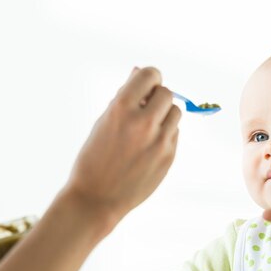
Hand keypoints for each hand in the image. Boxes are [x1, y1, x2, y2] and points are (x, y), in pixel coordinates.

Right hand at [64, 67, 181, 226]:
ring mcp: (159, 142)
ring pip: (175, 112)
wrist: (96, 199)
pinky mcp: (168, 157)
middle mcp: (143, 124)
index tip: (145, 84)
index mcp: (121, 109)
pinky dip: (164, 133)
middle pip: (166, 93)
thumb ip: (124, 97)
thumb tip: (139, 71)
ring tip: (146, 127)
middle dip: (156, 96)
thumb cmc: (95, 157)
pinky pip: (174, 133)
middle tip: (144, 107)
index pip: (150, 75)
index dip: (149, 77)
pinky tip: (147, 146)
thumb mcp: (103, 122)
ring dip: (164, 114)